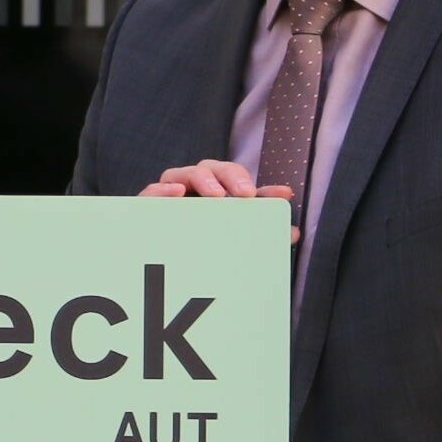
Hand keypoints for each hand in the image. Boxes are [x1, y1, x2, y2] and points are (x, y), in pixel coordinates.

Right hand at [138, 159, 299, 244]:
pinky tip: (178, 194)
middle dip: (231, 176)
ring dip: (202, 180)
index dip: (263, 188)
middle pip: (212, 168)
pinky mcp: (147, 207)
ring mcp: (169, 196)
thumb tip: (294, 232)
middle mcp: (192, 191)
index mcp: (214, 196)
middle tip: (246, 194)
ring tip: (217, 195)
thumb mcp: (231, 243)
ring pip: (182, 174)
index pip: (240, 183)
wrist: (151, 272)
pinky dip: (163, 189)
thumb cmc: (196, 249)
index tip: (284, 195)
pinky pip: (151, 191)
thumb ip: (259, 235)